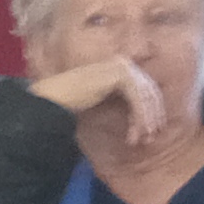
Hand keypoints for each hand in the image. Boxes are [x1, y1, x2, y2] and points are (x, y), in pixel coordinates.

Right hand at [29, 52, 175, 152]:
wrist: (52, 99)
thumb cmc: (70, 103)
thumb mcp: (102, 101)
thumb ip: (120, 101)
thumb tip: (141, 116)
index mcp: (120, 67)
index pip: (143, 89)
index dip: (150, 111)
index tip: (150, 131)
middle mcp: (123, 63)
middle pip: (148, 92)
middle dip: (151, 117)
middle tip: (150, 138)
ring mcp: (122, 66)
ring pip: (144, 96)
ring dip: (145, 120)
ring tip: (142, 140)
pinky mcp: (119, 74)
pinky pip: (137, 98)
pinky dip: (139, 117)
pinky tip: (135, 132)